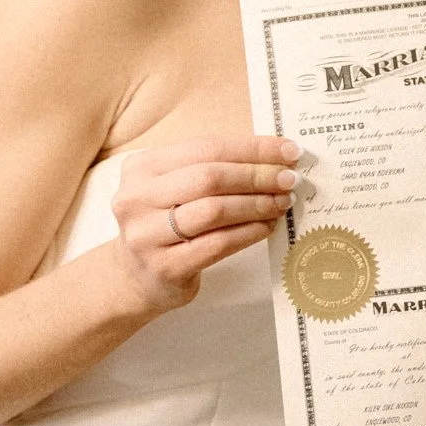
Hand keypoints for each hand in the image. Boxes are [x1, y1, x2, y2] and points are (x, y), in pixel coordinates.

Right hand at [108, 136, 298, 313]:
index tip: (288, 150)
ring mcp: (147, 235)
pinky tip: (267, 226)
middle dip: (257, 175)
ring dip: (257, 204)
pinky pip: (218, 243)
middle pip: (209, 177)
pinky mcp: (165, 267)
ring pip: (214, 210)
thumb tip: (276, 157)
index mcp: (141, 167)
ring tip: (282, 202)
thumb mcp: (174, 187)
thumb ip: (214, 168)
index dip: (252, 148)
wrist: (136, 277)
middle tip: (290, 179)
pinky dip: (249, 232)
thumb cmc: (166, 223)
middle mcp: (136, 198)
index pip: (205, 148)